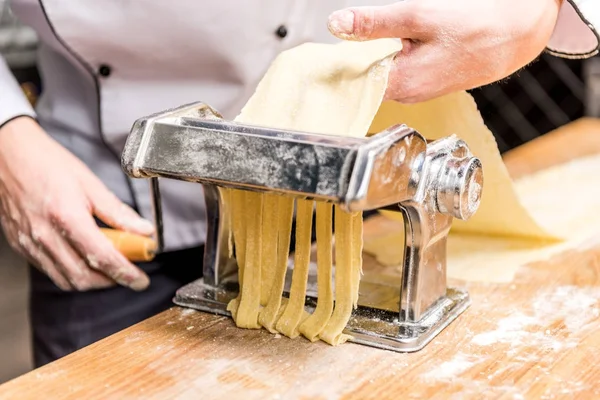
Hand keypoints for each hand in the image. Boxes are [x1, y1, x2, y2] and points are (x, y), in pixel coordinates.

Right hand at [0, 117, 153, 290]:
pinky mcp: (21, 247)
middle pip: (84, 277)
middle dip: (111, 281)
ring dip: (93, 282)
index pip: (102, 256)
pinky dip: (72, 274)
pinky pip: (51, 271)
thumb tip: (144, 230)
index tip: (140, 280)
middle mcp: (45, 235)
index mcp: (66, 216)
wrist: (7, 156)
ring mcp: (30, 244)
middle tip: (129, 274)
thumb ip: (117, 211)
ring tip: (110, 269)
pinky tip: (85, 261)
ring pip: (66, 280)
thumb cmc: (47, 163)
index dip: (125, 273)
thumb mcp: (89, 182)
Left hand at [328, 0, 561, 102]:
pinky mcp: (427, 81)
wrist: (519, 34)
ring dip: (376, 52)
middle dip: (356, 54)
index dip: (337, 63)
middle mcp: (407, 93)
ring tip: (388, 34)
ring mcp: (418, 89)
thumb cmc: (477, 27)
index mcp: (402, 83)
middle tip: (357, 31)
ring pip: (383, 70)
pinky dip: (393, 54)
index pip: (353, 81)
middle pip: (366, 76)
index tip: (326, 51)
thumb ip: (375, 23)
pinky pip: (399, 69)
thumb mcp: (419, 17)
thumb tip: (337, 25)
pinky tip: (402, 41)